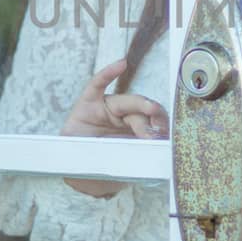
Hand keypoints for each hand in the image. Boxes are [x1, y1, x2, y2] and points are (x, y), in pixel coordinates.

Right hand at [60, 59, 168, 198]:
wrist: (75, 176)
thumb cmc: (101, 170)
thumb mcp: (124, 166)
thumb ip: (140, 158)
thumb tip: (161, 155)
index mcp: (135, 131)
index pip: (152, 123)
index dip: (160, 127)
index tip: (167, 137)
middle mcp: (122, 117)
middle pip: (141, 113)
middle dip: (149, 123)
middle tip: (155, 136)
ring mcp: (105, 110)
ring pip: (125, 101)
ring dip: (139, 104)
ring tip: (151, 110)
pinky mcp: (87, 105)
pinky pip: (97, 85)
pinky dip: (108, 73)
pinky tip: (121, 64)